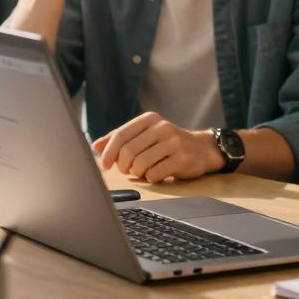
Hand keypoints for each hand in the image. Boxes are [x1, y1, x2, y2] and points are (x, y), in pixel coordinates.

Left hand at [91, 112, 224, 183]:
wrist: (202, 149)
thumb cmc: (168, 144)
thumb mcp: (146, 135)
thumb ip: (121, 138)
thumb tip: (96, 146)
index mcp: (149, 119)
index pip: (121, 135)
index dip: (108, 152)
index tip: (104, 166)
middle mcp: (161, 127)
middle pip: (128, 151)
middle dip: (123, 166)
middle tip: (127, 170)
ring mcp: (173, 142)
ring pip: (140, 164)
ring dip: (137, 173)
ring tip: (144, 171)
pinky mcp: (181, 158)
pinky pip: (154, 174)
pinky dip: (151, 179)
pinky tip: (157, 174)